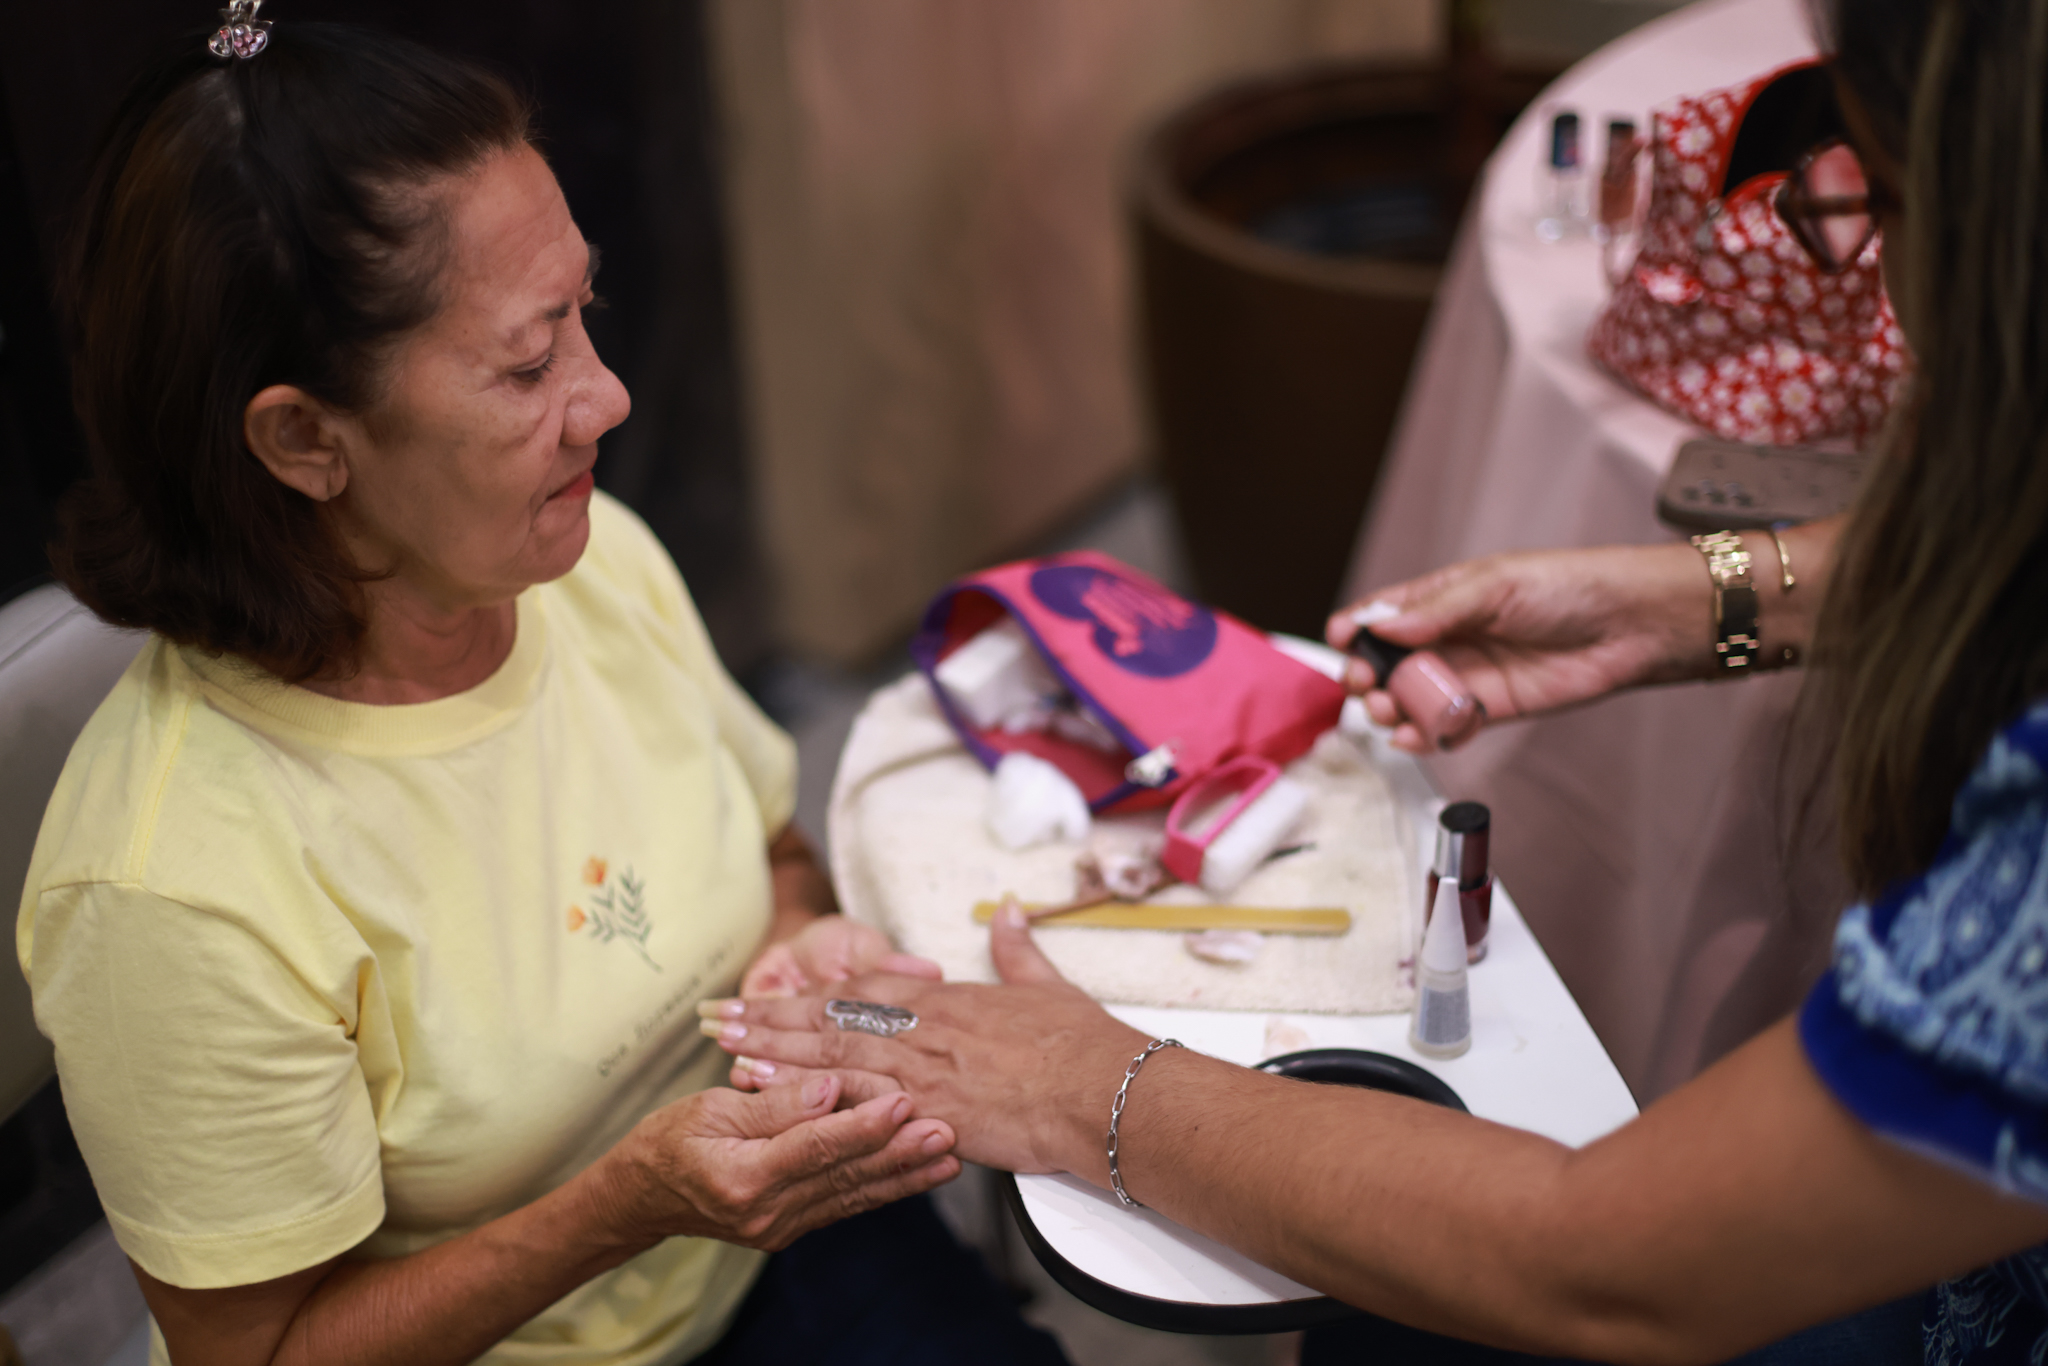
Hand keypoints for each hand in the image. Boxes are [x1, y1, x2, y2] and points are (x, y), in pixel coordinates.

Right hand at [603, 1070, 958, 1251]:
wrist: (642, 1198)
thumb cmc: (669, 1141)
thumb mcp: (709, 1109)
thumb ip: (772, 1102)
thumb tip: (826, 1088)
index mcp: (742, 1176)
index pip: (813, 1146)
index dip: (860, 1123)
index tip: (901, 1100)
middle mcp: (767, 1210)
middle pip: (843, 1175)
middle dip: (899, 1152)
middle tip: (946, 1129)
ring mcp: (782, 1225)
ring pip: (854, 1194)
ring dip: (904, 1174)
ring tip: (949, 1155)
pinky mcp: (793, 1226)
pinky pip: (845, 1204)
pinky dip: (884, 1187)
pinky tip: (918, 1174)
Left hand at [706, 902, 1145, 1177]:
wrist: (1107, 1089)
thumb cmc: (1081, 1045)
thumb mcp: (1047, 985)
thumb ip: (1018, 949)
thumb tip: (1008, 911)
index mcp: (944, 1001)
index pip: (858, 991)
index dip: (805, 993)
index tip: (763, 992)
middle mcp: (922, 1029)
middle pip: (829, 1019)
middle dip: (768, 1018)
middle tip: (715, 1016)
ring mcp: (922, 1070)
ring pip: (832, 1055)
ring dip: (774, 1053)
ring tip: (726, 1049)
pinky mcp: (929, 1112)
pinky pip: (857, 1103)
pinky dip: (810, 1098)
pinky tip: (775, 1100)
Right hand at [1325, 544, 1710, 752]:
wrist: (1629, 626)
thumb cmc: (1568, 587)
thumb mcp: (1495, 585)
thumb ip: (1437, 608)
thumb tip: (1381, 626)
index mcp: (1444, 597)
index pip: (1385, 613)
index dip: (1356, 627)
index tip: (1339, 641)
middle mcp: (1449, 636)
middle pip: (1389, 661)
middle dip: (1368, 674)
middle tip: (1366, 684)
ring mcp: (1468, 675)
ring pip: (1411, 697)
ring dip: (1392, 707)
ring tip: (1390, 710)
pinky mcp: (1490, 709)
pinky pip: (1445, 726)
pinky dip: (1423, 735)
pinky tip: (1413, 735)